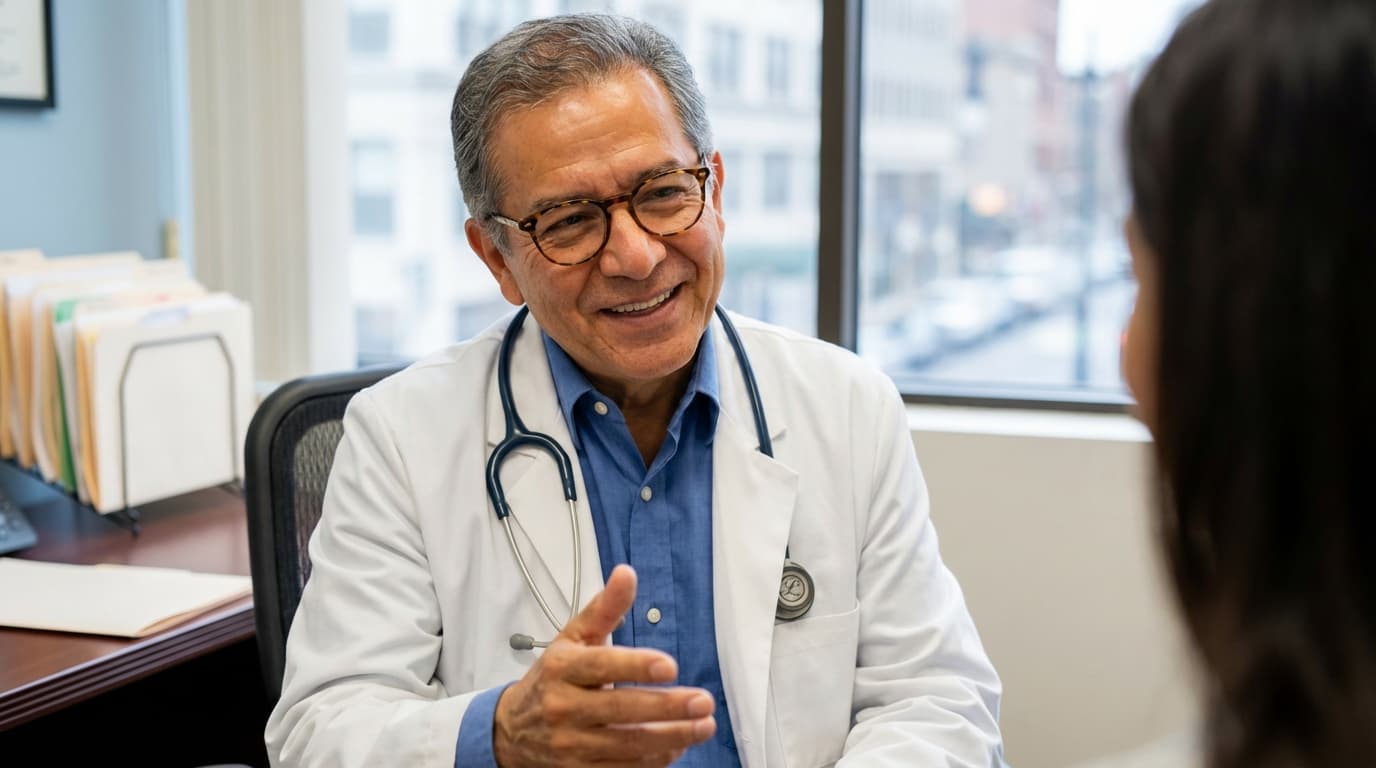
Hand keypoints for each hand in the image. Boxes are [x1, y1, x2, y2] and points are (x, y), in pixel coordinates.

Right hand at [493, 565, 716, 766]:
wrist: (511, 729)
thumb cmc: (552, 677)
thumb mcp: (573, 637)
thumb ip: (604, 608)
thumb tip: (627, 574)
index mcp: (562, 668)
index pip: (601, 666)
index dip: (636, 666)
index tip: (670, 666)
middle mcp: (563, 706)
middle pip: (620, 709)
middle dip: (667, 707)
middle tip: (702, 701)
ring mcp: (571, 743)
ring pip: (627, 745)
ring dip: (671, 737)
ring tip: (703, 725)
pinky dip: (654, 760)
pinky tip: (679, 746)